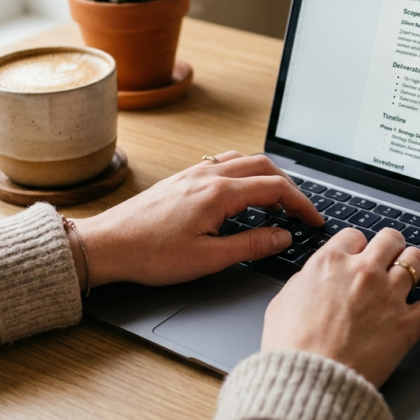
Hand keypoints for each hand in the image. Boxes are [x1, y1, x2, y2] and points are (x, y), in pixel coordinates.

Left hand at [68, 151, 322, 288]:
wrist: (106, 245)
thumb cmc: (150, 255)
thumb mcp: (208, 259)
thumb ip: (250, 245)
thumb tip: (282, 236)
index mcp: (219, 193)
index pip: (275, 188)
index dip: (300, 203)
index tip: (313, 220)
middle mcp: (208, 175)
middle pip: (263, 166)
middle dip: (288, 187)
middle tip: (299, 211)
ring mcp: (193, 173)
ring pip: (243, 160)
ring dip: (265, 175)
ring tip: (276, 200)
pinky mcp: (181, 179)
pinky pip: (222, 163)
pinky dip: (243, 172)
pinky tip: (240, 192)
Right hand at [261, 228, 419, 386]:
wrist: (310, 378)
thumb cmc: (291, 346)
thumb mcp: (284, 302)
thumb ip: (304, 282)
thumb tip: (313, 279)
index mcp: (331, 263)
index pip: (354, 235)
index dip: (357, 245)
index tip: (359, 252)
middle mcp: (363, 272)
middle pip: (390, 239)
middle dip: (392, 245)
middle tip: (392, 253)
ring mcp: (389, 296)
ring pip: (417, 260)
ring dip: (417, 263)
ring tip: (418, 268)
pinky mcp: (407, 324)